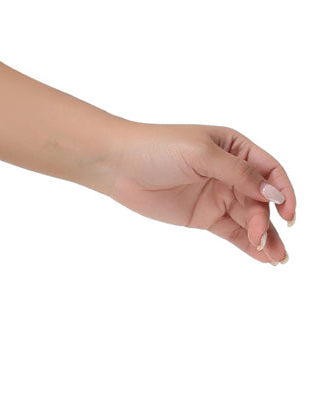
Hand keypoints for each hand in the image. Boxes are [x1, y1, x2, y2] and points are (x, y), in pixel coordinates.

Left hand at [101, 121, 294, 264]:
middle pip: (261, 200)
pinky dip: (249, 244)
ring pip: (251, 219)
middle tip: (262, 238)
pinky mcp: (204, 216)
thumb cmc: (156, 147)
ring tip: (277, 258)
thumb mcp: (201, 154)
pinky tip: (263, 257)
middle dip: (267, 220)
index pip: (270, 171)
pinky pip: (234, 232)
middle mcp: (230, 172)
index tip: (287, 213)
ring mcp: (218, 195)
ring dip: (266, 237)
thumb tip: (273, 193)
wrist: (118, 164)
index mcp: (234, 148)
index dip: (283, 192)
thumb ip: (238, 173)